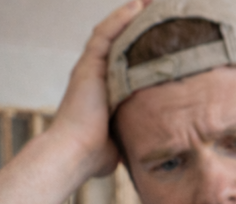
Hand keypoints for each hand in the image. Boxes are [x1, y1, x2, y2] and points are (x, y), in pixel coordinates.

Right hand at [46, 0, 151, 177]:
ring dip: (131, 14)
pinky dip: (121, 18)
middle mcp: (95, 75)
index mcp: (103, 91)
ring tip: (150, 1)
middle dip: (138, 25)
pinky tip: (137, 5)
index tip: (161, 37)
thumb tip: (141, 147)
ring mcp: (90, 68)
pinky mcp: (88, 66)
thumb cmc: (93, 156)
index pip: (124, 61)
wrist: (74, 154)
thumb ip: (130, 137)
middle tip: (159, 10)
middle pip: (119, 41)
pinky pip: (106, 34)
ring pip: (112, 32)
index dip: (140, 46)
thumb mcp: (120, 141)